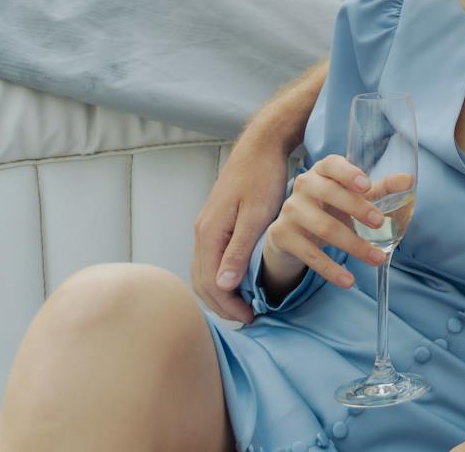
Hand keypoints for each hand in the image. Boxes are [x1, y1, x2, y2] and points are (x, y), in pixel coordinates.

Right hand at [192, 135, 293, 320]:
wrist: (260, 146)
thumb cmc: (262, 177)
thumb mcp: (256, 214)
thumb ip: (238, 250)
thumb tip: (223, 286)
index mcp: (208, 233)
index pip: (210, 283)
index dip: (229, 305)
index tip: (252, 317)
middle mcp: (201, 233)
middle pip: (202, 282)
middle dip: (222, 305)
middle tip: (250, 319)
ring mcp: (206, 228)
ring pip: (205, 272)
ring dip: (221, 293)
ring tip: (245, 306)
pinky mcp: (215, 223)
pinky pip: (211, 260)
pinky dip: (222, 277)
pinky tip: (240, 283)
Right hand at [259, 155, 397, 294]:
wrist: (291, 231)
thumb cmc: (330, 206)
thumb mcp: (352, 196)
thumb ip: (380, 188)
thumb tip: (409, 180)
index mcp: (323, 171)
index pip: (333, 164)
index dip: (349, 173)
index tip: (367, 185)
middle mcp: (304, 185)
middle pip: (330, 194)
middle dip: (357, 208)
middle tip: (380, 222)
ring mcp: (291, 210)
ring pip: (324, 227)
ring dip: (353, 245)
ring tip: (377, 259)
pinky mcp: (283, 235)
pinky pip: (309, 254)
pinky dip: (330, 269)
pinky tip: (348, 280)